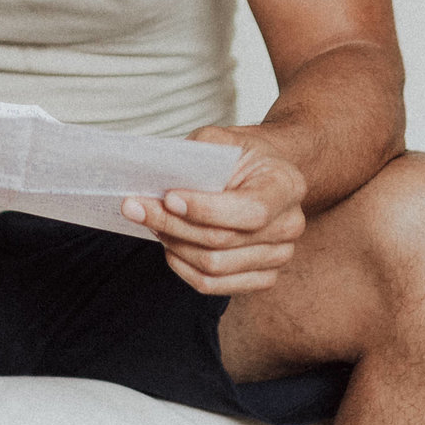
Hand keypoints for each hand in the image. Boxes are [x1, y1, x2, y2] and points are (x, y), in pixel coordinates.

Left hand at [123, 125, 307, 294]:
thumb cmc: (241, 156)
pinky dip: (182, 266)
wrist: (262, 174)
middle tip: (135, 206)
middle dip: (172, 224)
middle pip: (223, 241)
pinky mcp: (261, 278)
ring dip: (173, 244)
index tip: (168, 197)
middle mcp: (289, 226)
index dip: (206, 209)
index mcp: (287, 187)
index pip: (251, 212)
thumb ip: (199, 152)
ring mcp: (279, 257)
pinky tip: (168, 244)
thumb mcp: (225, 139)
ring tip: (151, 221)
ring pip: (213, 266)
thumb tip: (159, 175)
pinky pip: (213, 285)